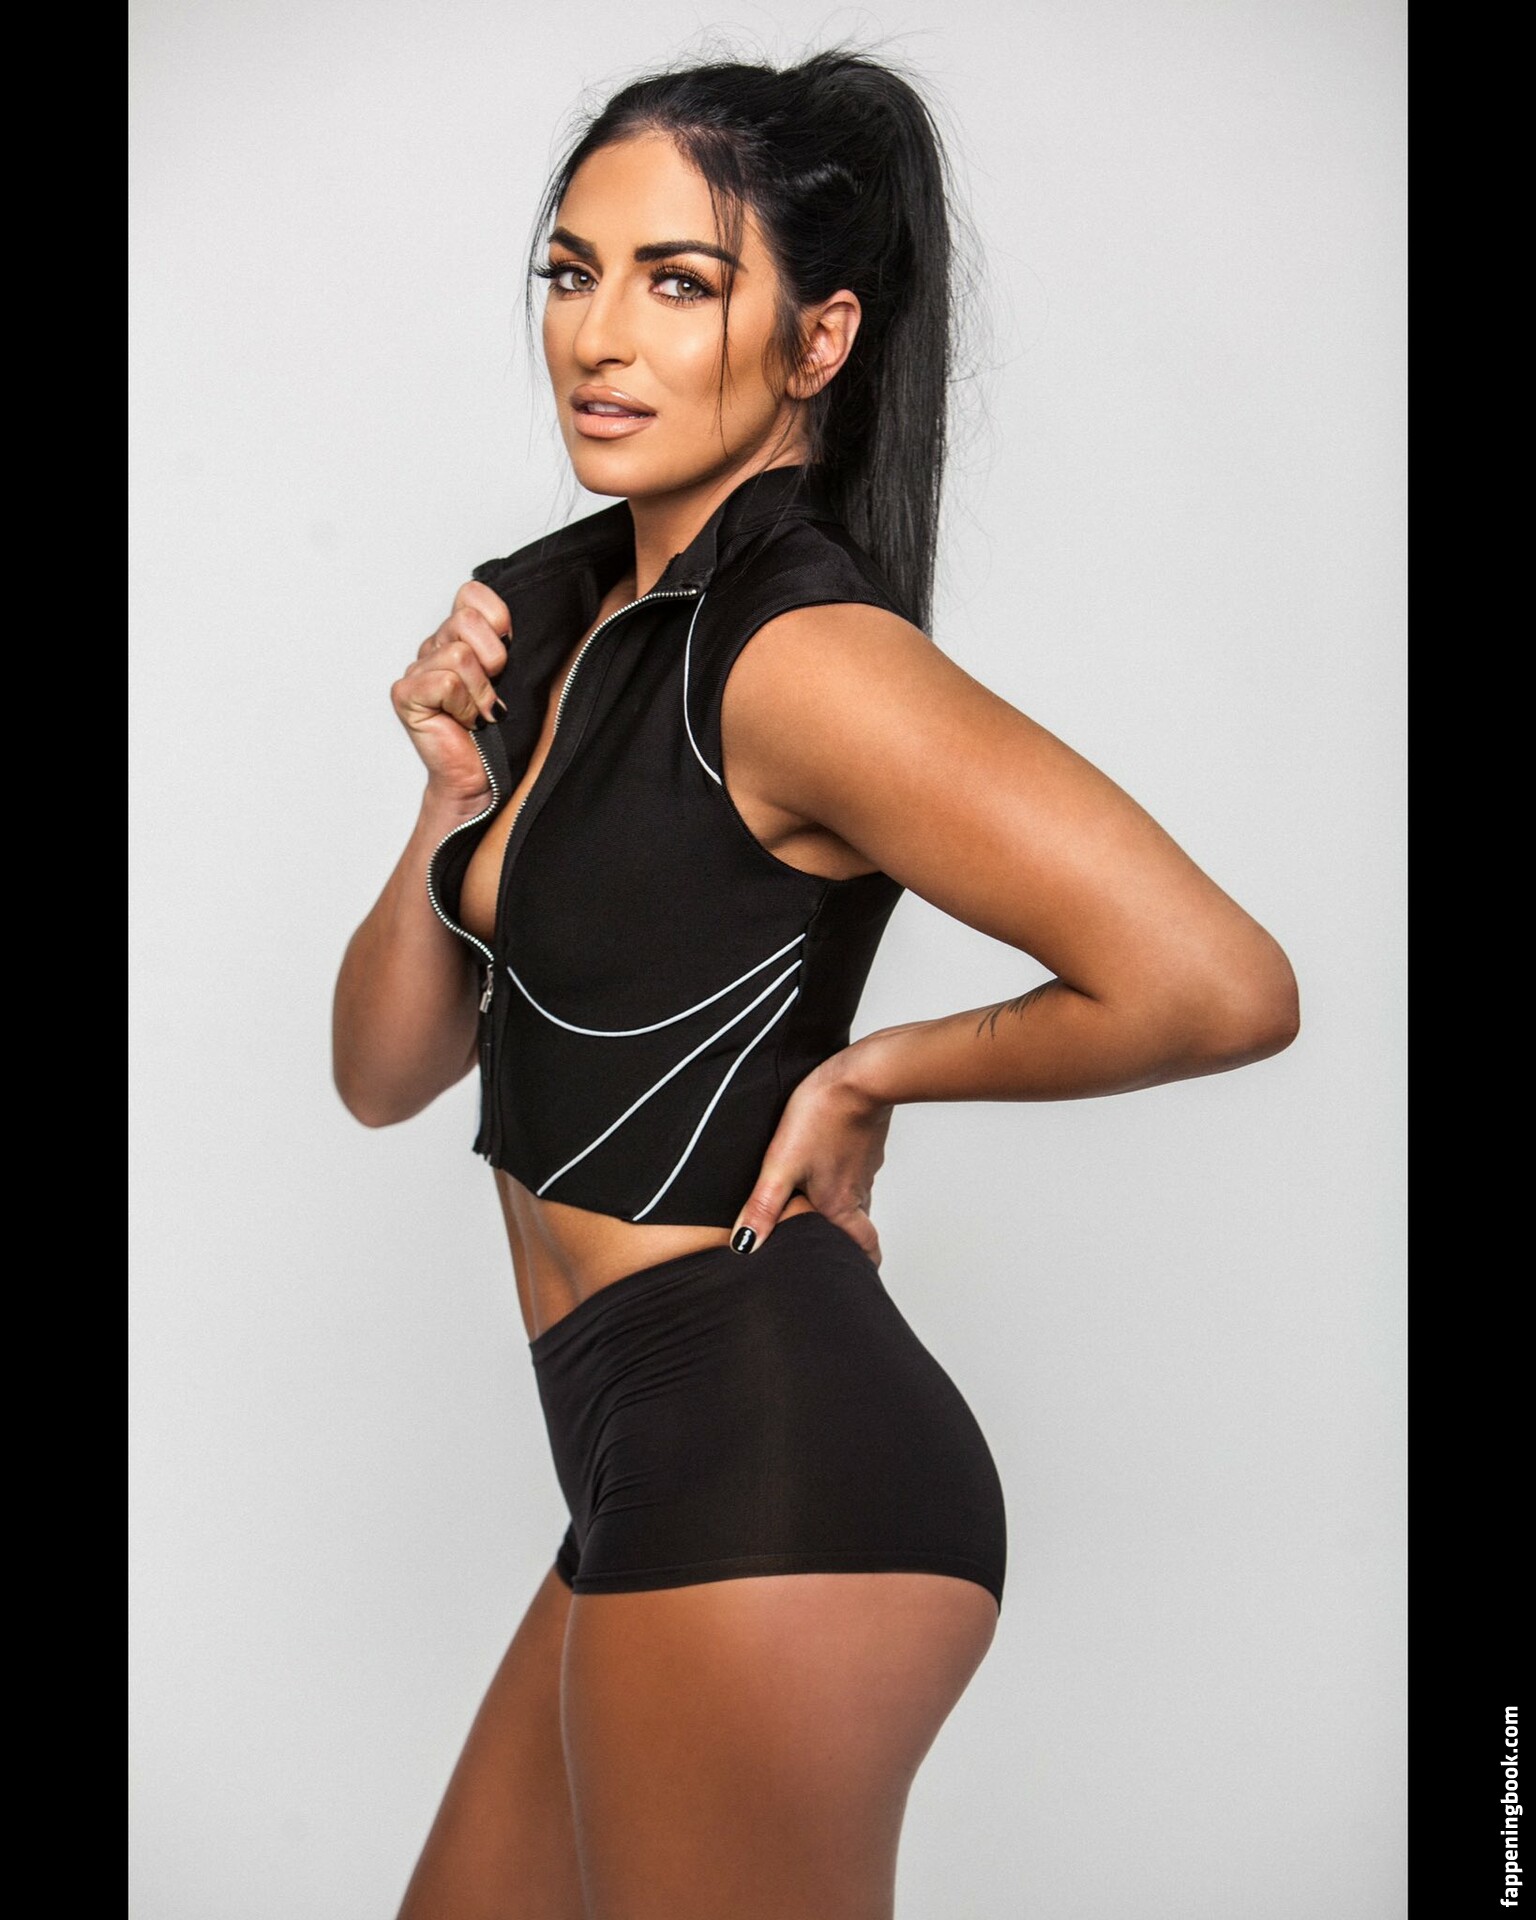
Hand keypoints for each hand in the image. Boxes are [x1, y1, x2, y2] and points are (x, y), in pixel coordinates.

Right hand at [392, 583, 510, 806]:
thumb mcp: (521, 676)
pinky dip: (465, 706)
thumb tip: (547, 618)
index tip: (510, 649)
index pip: (471, 593)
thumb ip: (519, 642)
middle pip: (465, 619)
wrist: (486, 778)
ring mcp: (417, 670)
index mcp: (460, 635)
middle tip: (496, 687)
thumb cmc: (505, 731)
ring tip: (481, 711)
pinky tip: (465, 722)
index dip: (496, 617)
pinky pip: (445, 682)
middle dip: (494, 658)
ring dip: (481, 690)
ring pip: (459, 655)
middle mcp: (435, 647)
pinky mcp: (406, 694)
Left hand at [728, 1046, 893, 1263]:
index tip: (856, 1275)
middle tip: (830, 1242)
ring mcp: (865, 1163)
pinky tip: (825, 1158)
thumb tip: (745, 1247)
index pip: (863, 1247)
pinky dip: (844, 1171)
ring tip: (817, 1201)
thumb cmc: (823, 1115)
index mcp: (839, 1203)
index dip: (862, 1263)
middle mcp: (857, 1188)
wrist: (860, 1076)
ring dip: (843, 1203)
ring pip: (858, 1194)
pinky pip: (857, 1165)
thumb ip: (763, 1206)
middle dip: (848, 1237)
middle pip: (859, 1223)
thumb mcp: (782, 1163)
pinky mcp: (866, 1140)